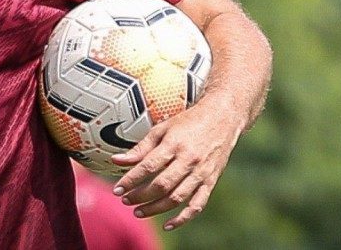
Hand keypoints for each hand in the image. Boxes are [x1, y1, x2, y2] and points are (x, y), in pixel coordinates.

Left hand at [110, 101, 242, 230]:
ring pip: (176, 197)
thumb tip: (117, 160)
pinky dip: (183, 218)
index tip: (118, 189)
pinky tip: (168, 224)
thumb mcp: (163, 128)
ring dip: (155, 208)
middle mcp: (189, 159)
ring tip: (138, 211)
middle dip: (140, 196)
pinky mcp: (211, 180)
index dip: (131, 180)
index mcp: (175, 143)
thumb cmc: (190, 121)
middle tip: (125, 200)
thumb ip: (141, 147)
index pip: (148, 166)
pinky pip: (198, 204)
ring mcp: (201, 171)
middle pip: (161, 185)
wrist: (222, 117)